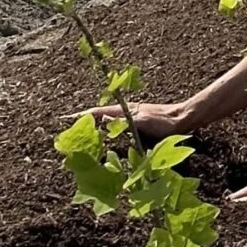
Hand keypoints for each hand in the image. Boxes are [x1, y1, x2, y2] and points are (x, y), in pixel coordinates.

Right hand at [66, 101, 190, 140]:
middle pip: (98, 115)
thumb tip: (102, 117)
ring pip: (106, 120)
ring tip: (78, 132)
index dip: (80, 117)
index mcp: (124, 110)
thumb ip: (123, 120)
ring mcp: (130, 116)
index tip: (63, 120)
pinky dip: (105, 129)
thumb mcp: (143, 121)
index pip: (96, 112)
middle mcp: (125, 112)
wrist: (183, 119)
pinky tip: (102, 136)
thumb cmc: (165, 122)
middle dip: (82, 120)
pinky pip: (115, 126)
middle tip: (66, 128)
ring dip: (92, 124)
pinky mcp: (137, 123)